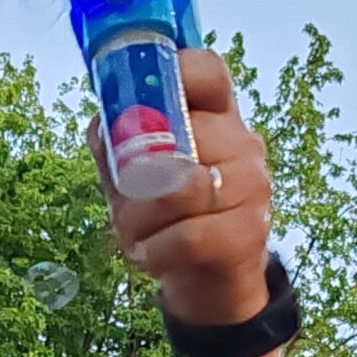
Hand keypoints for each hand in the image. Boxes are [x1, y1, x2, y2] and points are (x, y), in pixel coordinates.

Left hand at [93, 49, 272, 326]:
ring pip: (183, 189)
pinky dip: (157, 250)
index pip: (208, 72)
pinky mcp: (249, 233)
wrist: (208, 284)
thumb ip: (116, 142)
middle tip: (122, 200)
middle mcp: (243, 144)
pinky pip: (190, 235)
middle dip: (135, 175)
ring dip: (140, 216)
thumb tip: (103, 123)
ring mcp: (253, 188)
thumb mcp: (135, 174)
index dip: (175, 73)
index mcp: (218, 116)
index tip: (141, 100)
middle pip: (186, 136)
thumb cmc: (168, 217)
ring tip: (132, 232)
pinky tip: (149, 255)